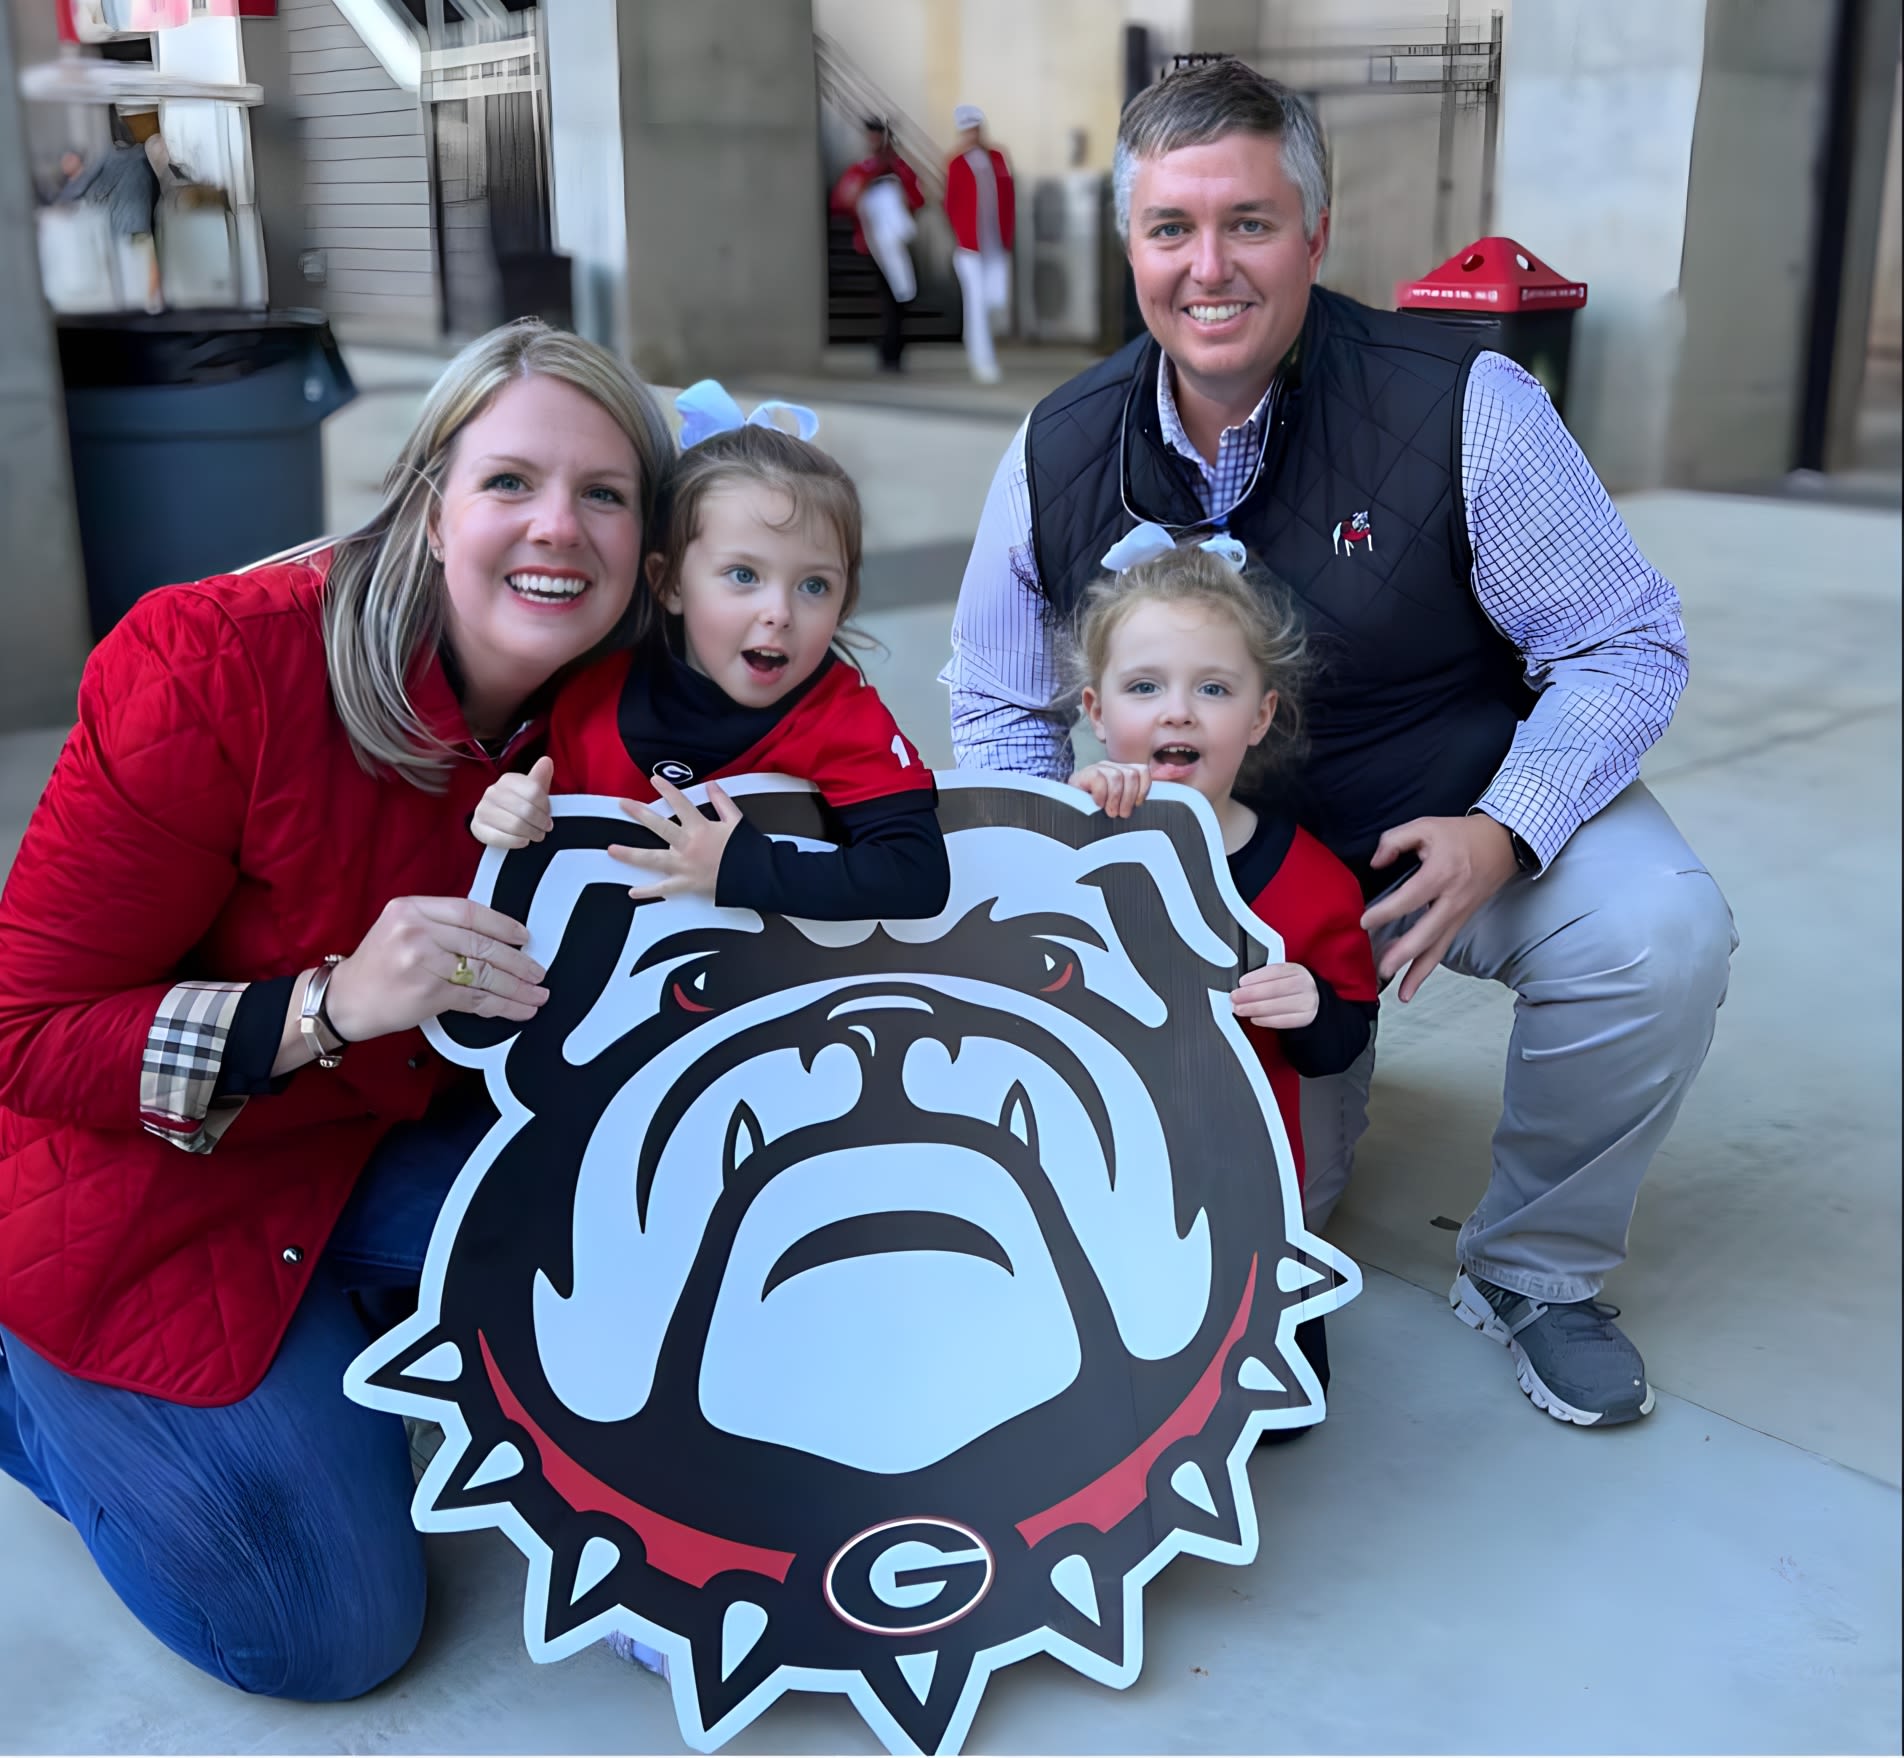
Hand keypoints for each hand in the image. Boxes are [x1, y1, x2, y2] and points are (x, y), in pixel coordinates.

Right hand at [324, 896, 548, 1039]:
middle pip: (481, 945)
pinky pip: (475, 999)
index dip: (503, 925)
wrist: (345, 999)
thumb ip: (441, 925)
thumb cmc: (377, 964)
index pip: (470, 912)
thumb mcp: (401, 927)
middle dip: (517, 961)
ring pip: (483, 974)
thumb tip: (496, 936)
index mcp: (412, 909)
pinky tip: (518, 1009)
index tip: (524, 937)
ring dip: (516, 987)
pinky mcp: (428, 993)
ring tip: (536, 994)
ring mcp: (422, 963)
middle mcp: (417, 932)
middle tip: (538, 971)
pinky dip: (501, 1006)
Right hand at [472, 755, 553, 849]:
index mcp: (507, 780)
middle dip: (540, 823)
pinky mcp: (477, 827)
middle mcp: (492, 792)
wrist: (494, 819)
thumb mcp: (531, 790)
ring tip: (536, 835)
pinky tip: (523, 840)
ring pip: (514, 825)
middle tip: (545, 828)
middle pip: (525, 810)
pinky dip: (516, 842)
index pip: (534, 792)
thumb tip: (546, 761)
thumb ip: (540, 777)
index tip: (549, 815)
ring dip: (531, 833)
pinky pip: (500, 838)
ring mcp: (483, 810)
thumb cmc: (518, 804)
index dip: (545, 807)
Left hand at [609, 776, 741, 901]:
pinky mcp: (687, 883)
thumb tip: (712, 786)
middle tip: (623, 804)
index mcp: (701, 829)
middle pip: (659, 827)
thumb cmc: (746, 850)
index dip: (667, 790)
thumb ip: (722, 802)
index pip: (680, 804)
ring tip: (612, 849)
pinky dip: (648, 891)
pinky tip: (633, 891)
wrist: (755, 876)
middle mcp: (688, 845)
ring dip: (631, 854)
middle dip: (639, 813)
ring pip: (653, 859)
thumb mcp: (736, 821)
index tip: (654, 780)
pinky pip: (664, 888)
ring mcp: (685, 866)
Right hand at [1068, 761, 1150, 818]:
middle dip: (1129, 798)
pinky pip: (1099, 779)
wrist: (1070, 814)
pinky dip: (1101, 795)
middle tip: (1121, 813)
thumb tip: (1144, 804)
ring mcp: (1098, 768)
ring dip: (1115, 799)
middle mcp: (1111, 767)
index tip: (1137, 804)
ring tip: (1110, 811)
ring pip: (1117, 777)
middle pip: (1131, 774)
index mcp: (1123, 772)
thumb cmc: (1096, 814)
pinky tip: (1097, 804)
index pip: (1142, 771)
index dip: (1143, 789)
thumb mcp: (1119, 806)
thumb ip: (1132, 801)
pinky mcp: (1085, 773)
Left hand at [1232, 961, 1318, 1029]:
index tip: (1241, 983)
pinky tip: (1254, 1018)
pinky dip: (1266, 1020)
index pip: (1275, 971)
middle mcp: (1304, 984)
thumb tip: (1241, 986)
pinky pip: (1284, 1020)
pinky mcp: (1305, 1018)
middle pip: (1275, 988)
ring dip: (1255, 1008)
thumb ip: (1264, 978)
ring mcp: (1307, 1002)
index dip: (1256, 977)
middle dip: (1251, 994)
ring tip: (1240, 1009)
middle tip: (1235, 998)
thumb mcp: (1282, 977)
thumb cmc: (1290, 988)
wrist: (1312, 1001)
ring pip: (1278, 1005)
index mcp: (1296, 970)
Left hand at [1361, 813, 1517, 1002]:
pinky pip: (1443, 947)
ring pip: (1439, 948)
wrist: (1502, 844)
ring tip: (1402, 994)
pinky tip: (1412, 983)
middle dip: (1405, 953)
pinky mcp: (1461, 921)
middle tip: (1382, 968)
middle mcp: (1453, 899)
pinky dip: (1428, 966)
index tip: (1364, 921)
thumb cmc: (1460, 835)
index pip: (1411, 898)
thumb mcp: (1425, 826)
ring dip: (1419, 973)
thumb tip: (1376, 863)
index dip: (1386, 911)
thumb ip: (1394, 841)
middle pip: (1428, 932)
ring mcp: (1459, 914)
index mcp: (1442, 873)